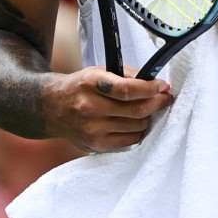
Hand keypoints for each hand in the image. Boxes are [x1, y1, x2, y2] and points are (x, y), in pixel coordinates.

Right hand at [41, 66, 173, 152]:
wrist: (52, 107)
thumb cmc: (80, 88)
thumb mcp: (97, 72)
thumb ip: (125, 76)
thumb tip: (154, 84)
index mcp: (90, 83)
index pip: (127, 89)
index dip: (150, 89)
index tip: (163, 87)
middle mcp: (90, 107)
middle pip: (136, 110)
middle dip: (156, 103)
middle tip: (165, 98)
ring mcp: (92, 129)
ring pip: (136, 126)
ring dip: (147, 117)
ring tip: (147, 110)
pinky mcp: (96, 145)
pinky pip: (130, 141)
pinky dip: (138, 131)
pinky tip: (136, 123)